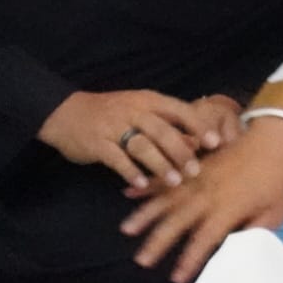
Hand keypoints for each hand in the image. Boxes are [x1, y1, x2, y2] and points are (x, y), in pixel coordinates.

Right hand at [38, 89, 221, 190]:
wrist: (66, 113)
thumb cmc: (112, 114)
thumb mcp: (140, 112)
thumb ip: (167, 125)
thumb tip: (198, 142)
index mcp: (148, 100)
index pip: (179, 109)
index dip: (198, 126)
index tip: (216, 142)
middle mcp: (133, 110)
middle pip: (162, 130)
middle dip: (181, 151)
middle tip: (196, 171)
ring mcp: (114, 126)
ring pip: (142, 145)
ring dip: (160, 164)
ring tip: (175, 182)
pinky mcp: (97, 142)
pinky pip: (116, 158)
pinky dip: (130, 170)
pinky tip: (141, 183)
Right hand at [120, 115, 282, 282]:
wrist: (278, 136)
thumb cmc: (281, 177)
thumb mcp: (277, 211)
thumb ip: (253, 232)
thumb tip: (232, 250)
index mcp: (229, 207)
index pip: (204, 239)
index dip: (190, 260)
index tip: (175, 278)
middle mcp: (208, 193)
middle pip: (178, 220)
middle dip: (158, 242)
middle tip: (140, 261)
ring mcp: (199, 176)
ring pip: (167, 198)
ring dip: (146, 214)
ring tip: (126, 230)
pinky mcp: (197, 164)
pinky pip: (169, 175)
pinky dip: (150, 185)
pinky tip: (130, 192)